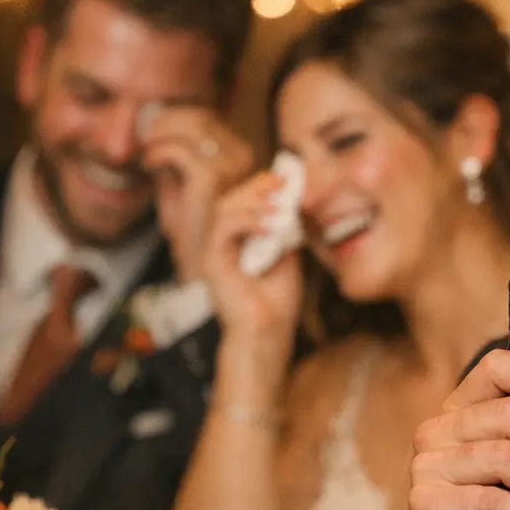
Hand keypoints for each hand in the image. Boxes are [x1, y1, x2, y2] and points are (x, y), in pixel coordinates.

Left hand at [141, 106, 254, 282]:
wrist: (204, 263)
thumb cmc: (194, 228)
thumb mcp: (183, 184)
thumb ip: (175, 157)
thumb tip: (154, 130)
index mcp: (240, 156)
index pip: (207, 118)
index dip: (175, 117)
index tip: (151, 128)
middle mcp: (242, 157)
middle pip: (199, 117)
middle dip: (166, 120)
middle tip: (143, 134)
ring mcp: (230, 166)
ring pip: (190, 127)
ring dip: (160, 132)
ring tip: (145, 146)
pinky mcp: (212, 178)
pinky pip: (179, 150)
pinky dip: (158, 152)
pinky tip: (149, 164)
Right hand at [204, 171, 302, 349]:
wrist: (268, 331)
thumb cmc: (277, 301)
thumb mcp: (289, 256)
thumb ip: (288, 230)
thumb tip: (297, 201)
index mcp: (240, 240)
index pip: (243, 201)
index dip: (261, 185)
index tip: (286, 177)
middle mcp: (224, 242)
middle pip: (231, 199)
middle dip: (257, 186)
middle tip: (281, 182)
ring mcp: (216, 251)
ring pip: (225, 209)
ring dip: (253, 202)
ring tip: (278, 207)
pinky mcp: (213, 261)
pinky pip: (224, 229)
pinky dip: (248, 221)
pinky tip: (270, 226)